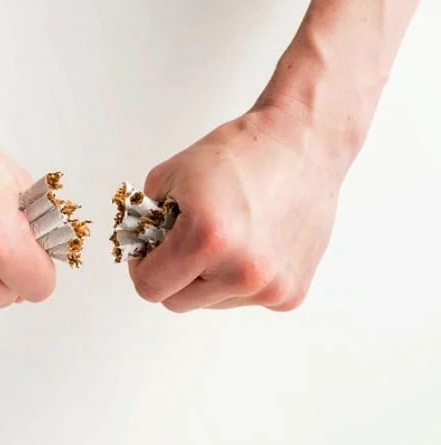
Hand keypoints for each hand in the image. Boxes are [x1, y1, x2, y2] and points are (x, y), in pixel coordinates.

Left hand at [129, 105, 349, 311]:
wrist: (303, 143)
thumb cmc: (240, 152)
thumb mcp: (170, 174)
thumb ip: (144, 217)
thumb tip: (141, 246)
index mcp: (206, 240)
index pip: (150, 286)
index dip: (142, 266)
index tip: (148, 251)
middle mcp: (241, 272)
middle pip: (178, 301)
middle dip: (172, 274)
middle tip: (181, 243)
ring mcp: (269, 287)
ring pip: (211, 302)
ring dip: (207, 278)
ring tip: (224, 236)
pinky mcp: (290, 293)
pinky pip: (244, 298)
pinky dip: (237, 278)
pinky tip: (250, 243)